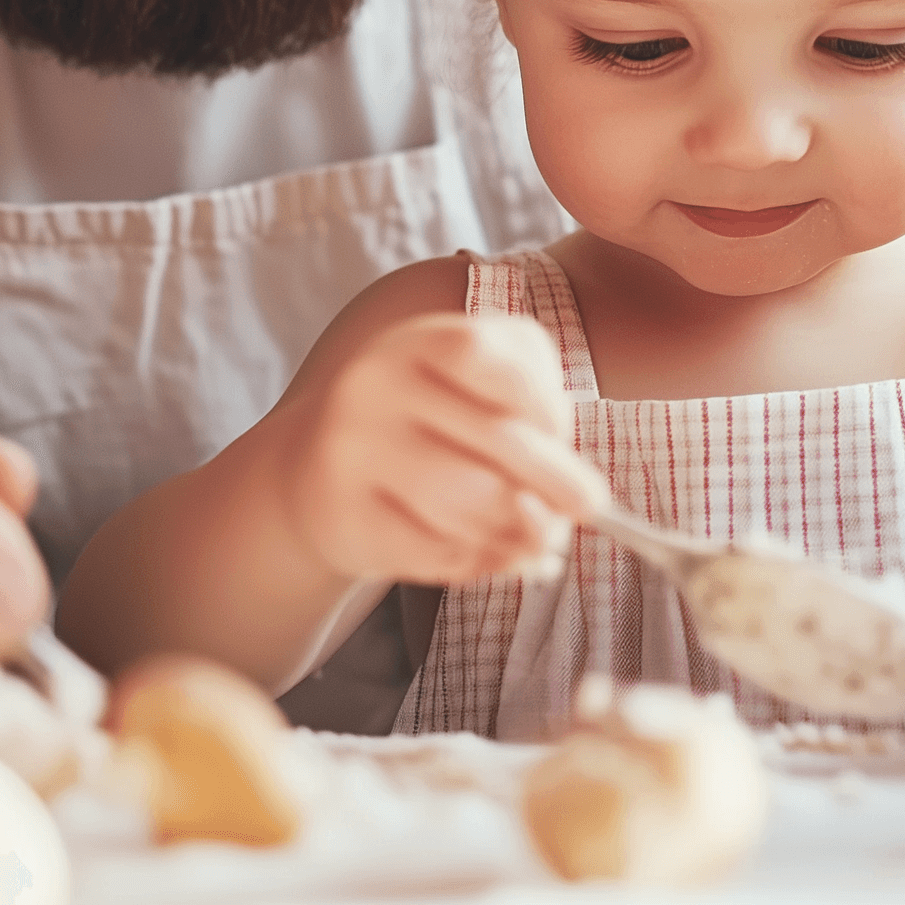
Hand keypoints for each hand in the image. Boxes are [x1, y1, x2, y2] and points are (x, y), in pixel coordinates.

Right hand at [272, 313, 610, 585]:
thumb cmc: (426, 419)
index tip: (561, 433)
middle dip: (556, 481)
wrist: (318, 465)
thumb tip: (568, 498)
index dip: (538, 396)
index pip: (483, 354)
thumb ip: (533, 412)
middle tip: (585, 507)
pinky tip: (487, 552)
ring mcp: (350, 453)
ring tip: (532, 534)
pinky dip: (478, 561)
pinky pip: (436, 553)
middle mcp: (373, 388)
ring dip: (518, 528)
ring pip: (470, 503)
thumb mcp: (478, 383)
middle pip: (494, 439)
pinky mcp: (342, 519)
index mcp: (413, 342)